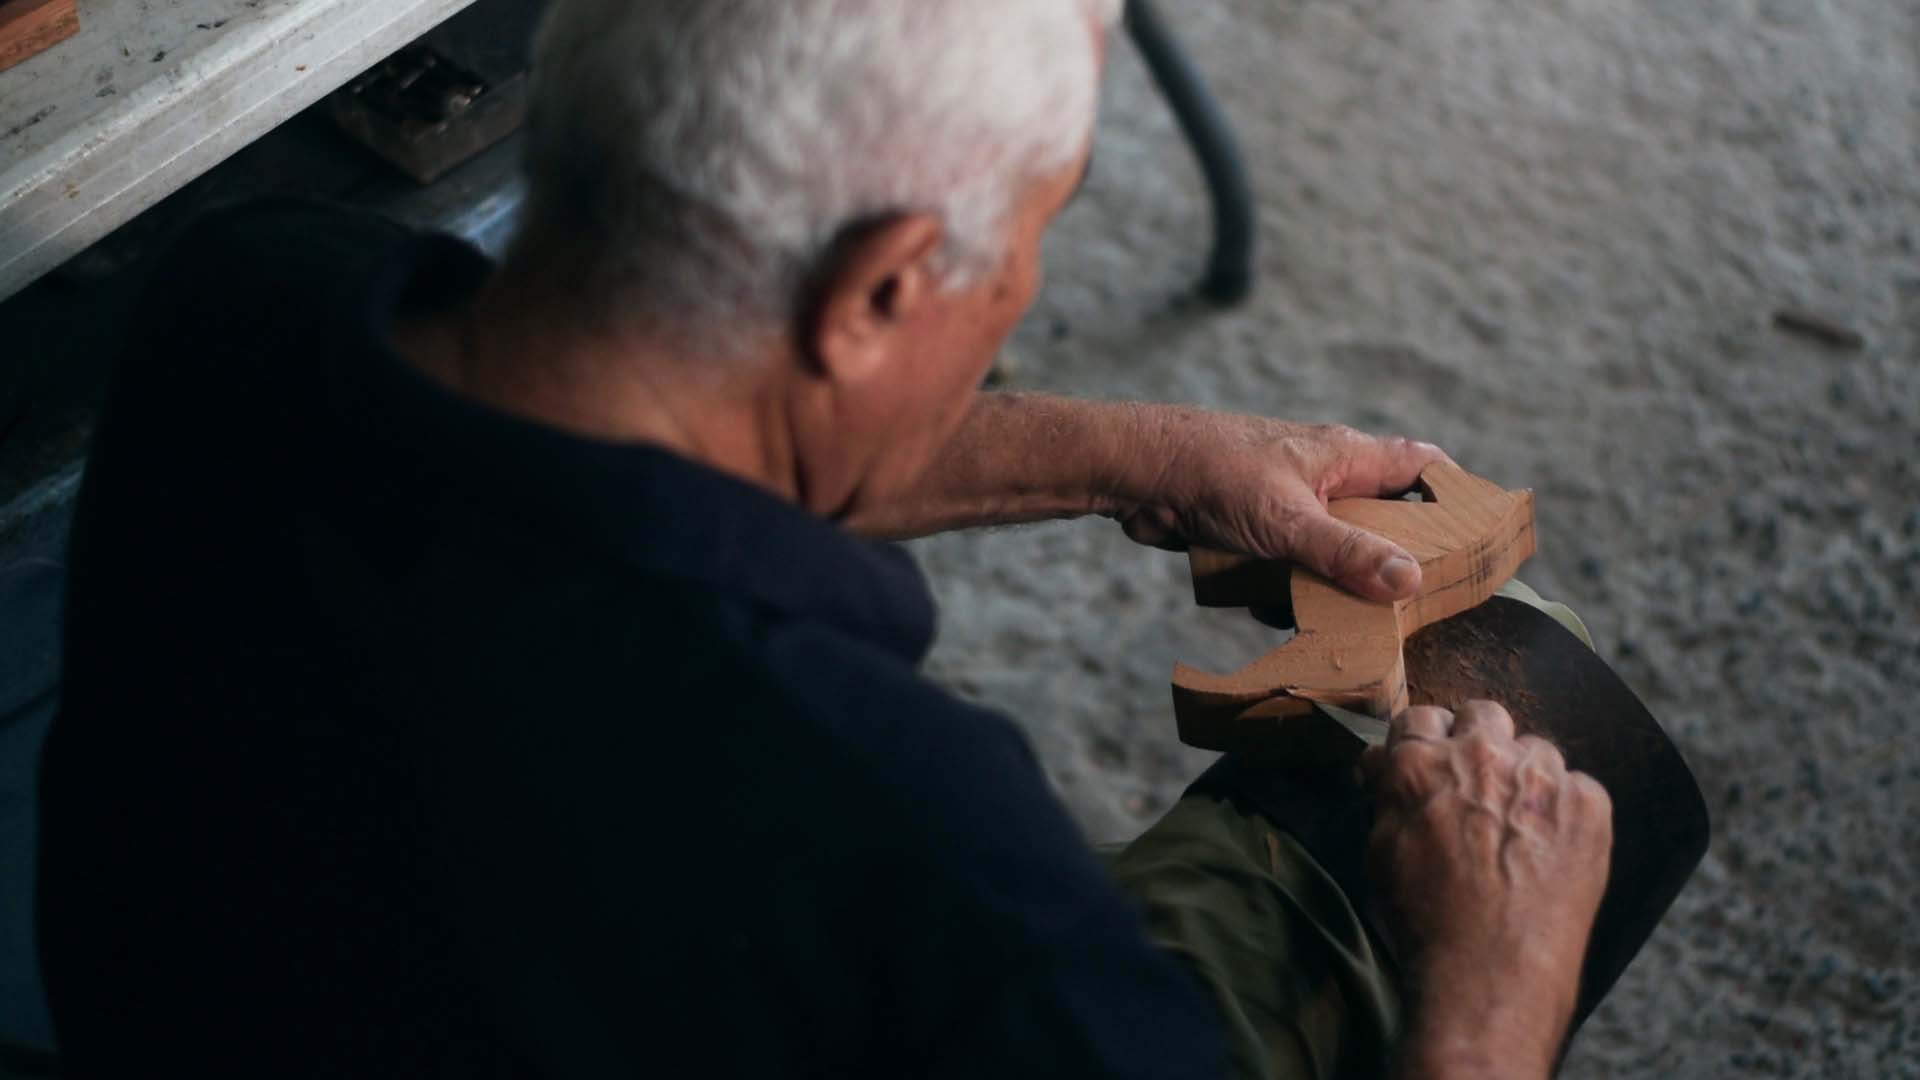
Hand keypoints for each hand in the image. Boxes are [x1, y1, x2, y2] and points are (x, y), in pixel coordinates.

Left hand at [1109, 411, 1447, 601]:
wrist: (1135, 473)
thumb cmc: (1211, 472)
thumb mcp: (1287, 520)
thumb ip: (1346, 551)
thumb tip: (1410, 581)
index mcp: (1346, 457)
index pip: (1422, 467)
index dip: (1455, 496)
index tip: (1479, 539)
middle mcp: (1325, 478)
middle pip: (1383, 519)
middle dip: (1397, 560)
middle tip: (1420, 607)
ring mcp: (1290, 506)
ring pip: (1335, 551)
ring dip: (1339, 586)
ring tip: (1357, 629)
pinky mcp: (1256, 533)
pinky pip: (1290, 570)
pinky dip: (1290, 595)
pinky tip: (1285, 622)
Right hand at [1359, 702, 1612, 1079]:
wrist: (1491, 975)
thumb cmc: (1425, 922)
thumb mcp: (1381, 852)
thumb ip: (1387, 795)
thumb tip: (1384, 764)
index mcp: (1421, 762)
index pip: (1418, 717)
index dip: (1423, 743)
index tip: (1427, 763)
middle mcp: (1482, 755)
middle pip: (1482, 714)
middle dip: (1476, 741)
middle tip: (1475, 783)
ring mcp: (1542, 778)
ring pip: (1535, 749)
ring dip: (1524, 774)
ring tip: (1519, 823)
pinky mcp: (1589, 806)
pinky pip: (1580, 786)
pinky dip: (1567, 808)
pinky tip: (1552, 847)